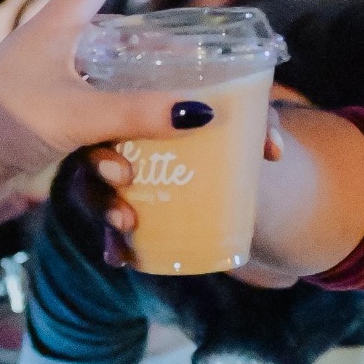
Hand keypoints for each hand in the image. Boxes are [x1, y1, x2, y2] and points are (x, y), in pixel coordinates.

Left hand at [0, 0, 198, 162]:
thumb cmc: (5, 121)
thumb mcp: (79, 114)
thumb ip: (138, 113)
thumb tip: (199, 111)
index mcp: (58, 25)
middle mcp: (53, 47)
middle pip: (116, 34)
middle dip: (155, 53)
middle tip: (189, 67)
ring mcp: (46, 83)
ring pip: (107, 85)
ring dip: (133, 114)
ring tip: (162, 138)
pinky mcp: (41, 117)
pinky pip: (90, 122)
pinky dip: (109, 145)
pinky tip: (121, 177)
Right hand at [70, 88, 302, 272]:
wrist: (240, 180)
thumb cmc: (234, 139)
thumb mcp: (248, 125)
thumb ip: (262, 126)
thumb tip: (271, 151)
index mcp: (140, 105)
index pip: (110, 106)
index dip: (109, 120)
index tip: (122, 143)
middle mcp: (119, 141)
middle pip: (92, 150)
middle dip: (99, 166)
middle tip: (121, 176)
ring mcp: (119, 180)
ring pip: (96, 190)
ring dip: (105, 206)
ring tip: (124, 224)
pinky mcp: (128, 211)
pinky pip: (111, 227)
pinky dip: (114, 244)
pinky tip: (119, 258)